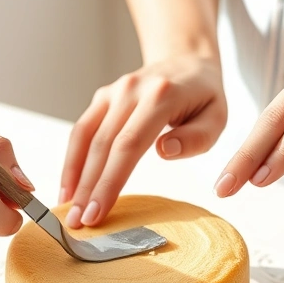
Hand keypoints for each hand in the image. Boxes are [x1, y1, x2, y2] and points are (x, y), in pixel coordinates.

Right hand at [60, 54, 226, 227]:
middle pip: (102, 144)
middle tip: (76, 222)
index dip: (110, 180)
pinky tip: (69, 187)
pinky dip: (72, 160)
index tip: (97, 212)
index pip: (129, 144)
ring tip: (67, 209)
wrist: (186, 60)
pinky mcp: (102, 98)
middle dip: (87, 187)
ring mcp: (113, 92)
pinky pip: (81, 130)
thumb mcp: (217, 118)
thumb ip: (196, 138)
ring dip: (73, 175)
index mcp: (161, 96)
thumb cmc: (204, 98)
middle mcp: (131, 90)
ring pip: (85, 137)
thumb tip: (163, 151)